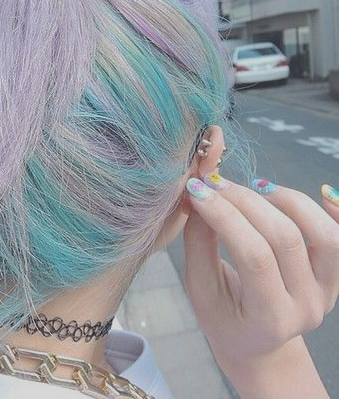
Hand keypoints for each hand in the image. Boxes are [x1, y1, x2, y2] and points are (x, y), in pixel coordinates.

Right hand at [183, 176, 338, 365]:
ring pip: (322, 233)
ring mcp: (326, 292)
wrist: (255, 340)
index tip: (198, 190)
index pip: (253, 256)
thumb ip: (199, 241)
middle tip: (216, 182)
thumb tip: (200, 194)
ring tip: (256, 187)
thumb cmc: (221, 315)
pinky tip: (321, 191)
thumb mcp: (199, 286)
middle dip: (246, 201)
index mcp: (267, 318)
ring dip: (288, 200)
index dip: (225, 216)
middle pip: (285, 238)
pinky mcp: (335, 278)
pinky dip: (334, 211)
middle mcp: (305, 307)